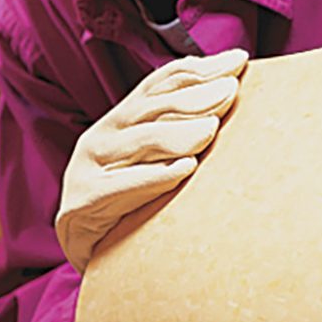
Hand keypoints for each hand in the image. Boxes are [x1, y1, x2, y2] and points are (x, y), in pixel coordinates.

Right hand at [54, 49, 248, 273]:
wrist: (90, 260)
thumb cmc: (130, 211)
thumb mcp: (150, 164)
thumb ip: (175, 134)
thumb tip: (229, 99)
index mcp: (117, 123)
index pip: (158, 86)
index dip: (198, 69)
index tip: (239, 61)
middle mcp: (100, 138)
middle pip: (151, 108)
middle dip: (194, 96)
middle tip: (231, 91)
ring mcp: (86, 170)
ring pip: (138, 143)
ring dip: (178, 133)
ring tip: (211, 128)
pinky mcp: (82, 204)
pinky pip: (122, 188)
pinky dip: (154, 178)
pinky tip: (184, 170)